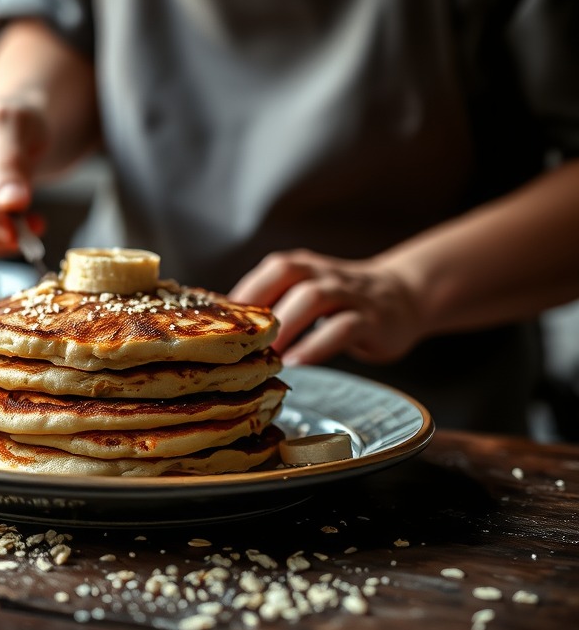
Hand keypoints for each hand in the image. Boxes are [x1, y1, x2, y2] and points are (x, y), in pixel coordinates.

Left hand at [230, 249, 424, 366]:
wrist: (405, 296)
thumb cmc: (340, 301)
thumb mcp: (307, 292)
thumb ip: (274, 303)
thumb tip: (225, 327)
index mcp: (303, 267)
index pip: (269, 270)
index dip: (244, 293)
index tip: (222, 323)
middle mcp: (323, 274)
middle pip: (287, 275)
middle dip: (261, 308)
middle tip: (240, 340)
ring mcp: (349, 294)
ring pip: (314, 297)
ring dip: (286, 325)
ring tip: (267, 354)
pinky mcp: (372, 319)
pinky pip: (344, 327)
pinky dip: (318, 345)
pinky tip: (299, 362)